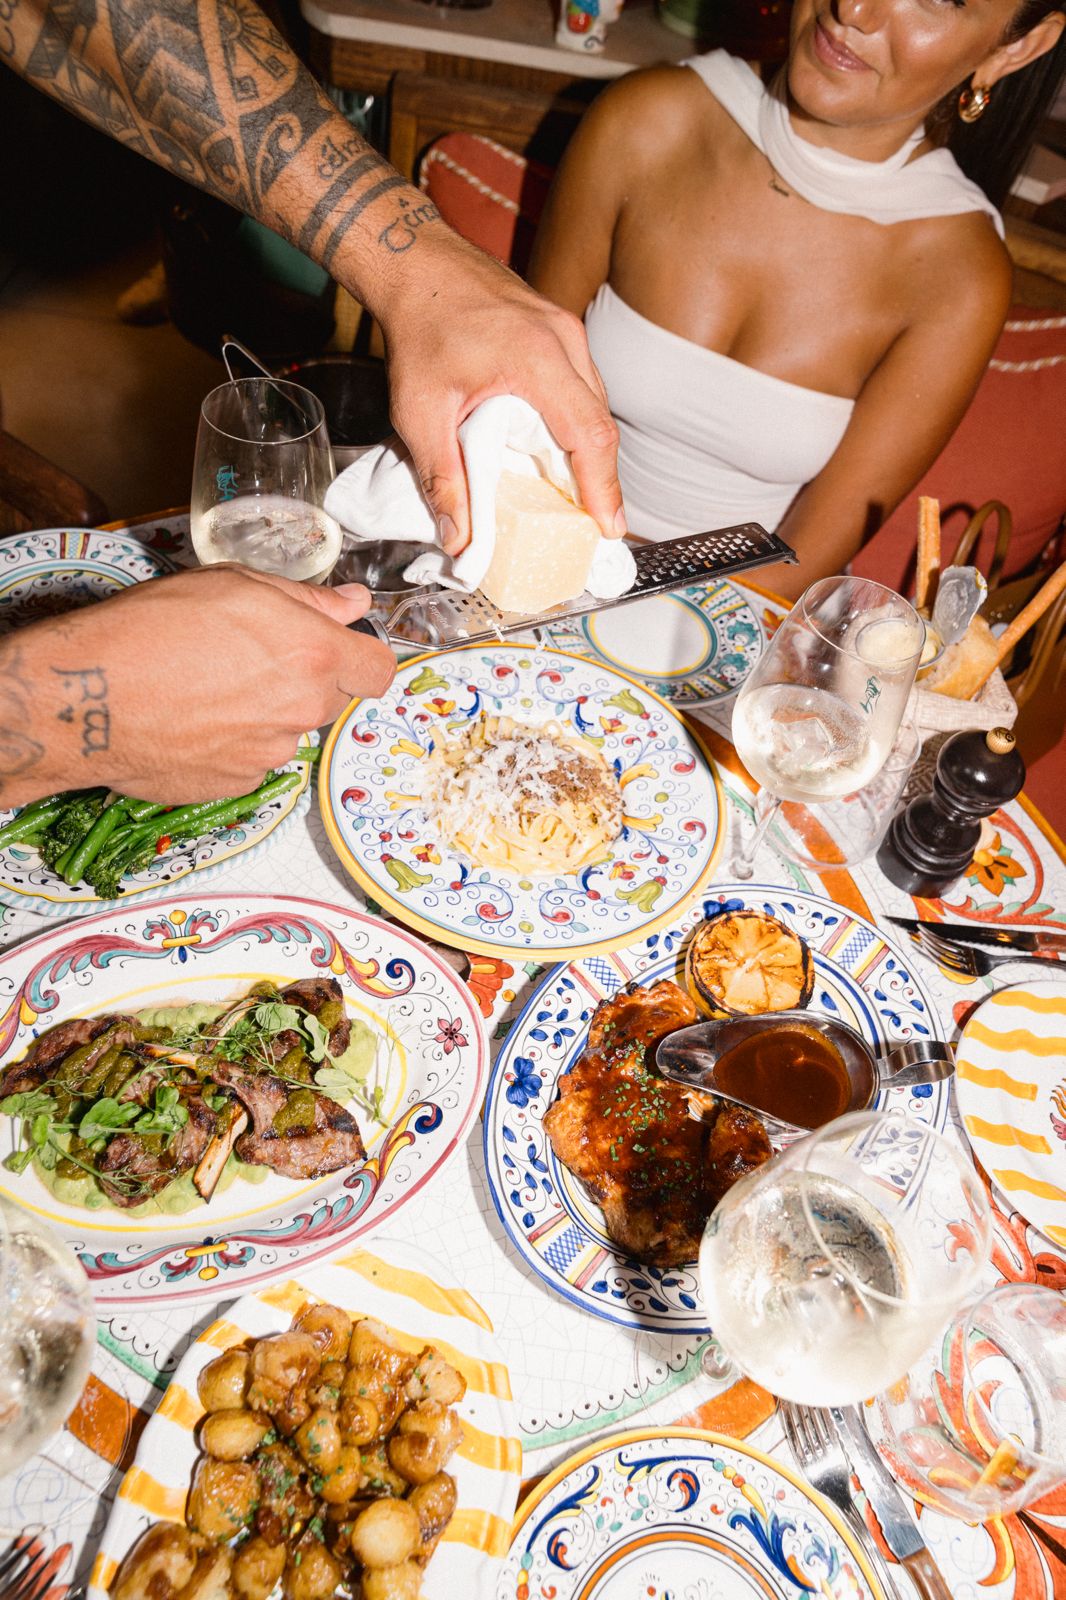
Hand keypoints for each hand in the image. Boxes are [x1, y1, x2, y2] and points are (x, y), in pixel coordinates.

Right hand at [14, 565, 395, 804]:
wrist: (88, 698)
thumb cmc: (150, 630)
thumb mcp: (233, 584)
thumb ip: (306, 599)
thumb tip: (352, 604)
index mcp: (313, 655)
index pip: (379, 670)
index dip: (362, 658)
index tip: (341, 651)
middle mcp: (302, 709)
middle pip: (329, 699)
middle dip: (303, 680)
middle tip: (247, 659)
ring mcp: (271, 753)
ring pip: (288, 730)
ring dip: (263, 712)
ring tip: (206, 689)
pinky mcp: (239, 785)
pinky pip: (252, 760)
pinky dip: (232, 744)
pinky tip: (192, 720)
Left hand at [372, 230, 624, 552]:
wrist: (416, 264)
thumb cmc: (418, 328)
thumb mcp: (419, 413)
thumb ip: (441, 478)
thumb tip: (458, 539)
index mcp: (538, 359)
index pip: (590, 434)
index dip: (604, 488)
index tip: (609, 527)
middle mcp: (564, 340)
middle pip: (601, 423)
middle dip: (602, 479)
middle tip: (595, 525)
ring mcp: (566, 331)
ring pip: (594, 405)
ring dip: (590, 453)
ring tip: (581, 499)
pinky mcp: (558, 330)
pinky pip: (581, 386)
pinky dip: (577, 425)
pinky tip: (561, 452)